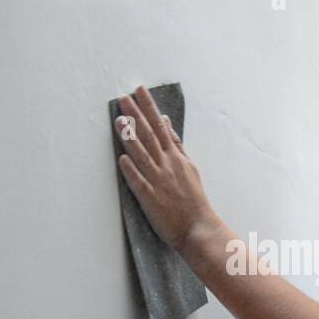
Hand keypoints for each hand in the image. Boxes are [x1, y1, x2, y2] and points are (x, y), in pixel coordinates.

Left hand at [114, 85, 214, 249]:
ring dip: (130, 138)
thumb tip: (166, 122)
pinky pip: (139, 183)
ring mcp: (159, 181)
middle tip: (124, 98)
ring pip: (143, 155)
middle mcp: (167, 165)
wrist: (199, 227)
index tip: (139, 90)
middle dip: (137, 115)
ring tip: (119, 121)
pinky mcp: (151, 199)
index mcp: (175, 157)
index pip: (160, 126)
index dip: (149, 108)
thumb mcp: (189, 166)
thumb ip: (176, 144)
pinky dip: (131, 171)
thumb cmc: (193, 199)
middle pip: (150, 136)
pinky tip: (121, 159)